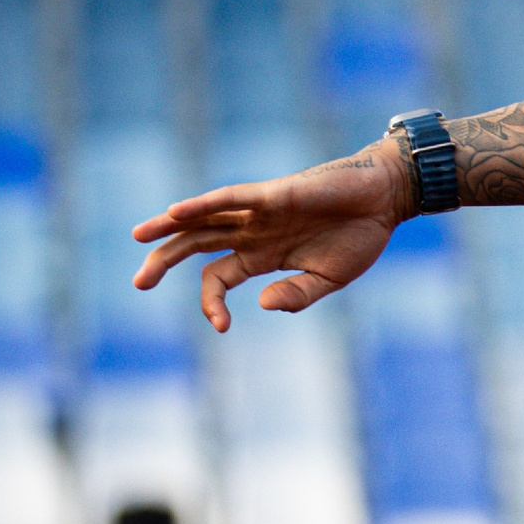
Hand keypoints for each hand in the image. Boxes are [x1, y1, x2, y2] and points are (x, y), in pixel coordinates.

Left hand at [132, 143, 411, 330]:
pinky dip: (203, 204)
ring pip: (204, 219)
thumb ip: (297, 296)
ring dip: (169, 226)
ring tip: (139, 237)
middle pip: (197, 244)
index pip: (219, 278)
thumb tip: (263, 305)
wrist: (385, 200)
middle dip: (164, 261)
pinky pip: (231, 199)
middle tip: (138, 283)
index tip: (220, 328)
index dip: (211, 303)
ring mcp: (260, 212)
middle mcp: (253, 232)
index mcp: (263, 256)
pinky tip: (176, 213)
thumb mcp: (329, 280)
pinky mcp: (274, 195)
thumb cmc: (359, 238)